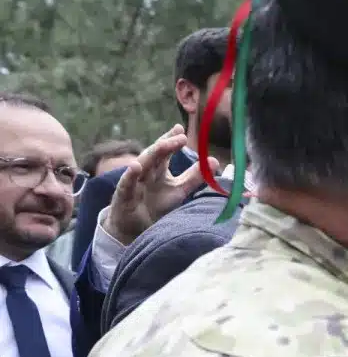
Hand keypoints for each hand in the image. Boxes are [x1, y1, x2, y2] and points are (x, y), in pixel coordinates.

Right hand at [103, 126, 207, 244]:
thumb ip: (195, 176)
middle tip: (180, 136)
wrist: (136, 227)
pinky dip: (130, 175)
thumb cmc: (156, 205)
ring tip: (163, 144)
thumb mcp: (179, 190)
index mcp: (158, 169)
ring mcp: (133, 182)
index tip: (181, 128)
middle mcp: (145, 172)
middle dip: (166, 144)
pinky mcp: (123, 196)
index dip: (172, 140)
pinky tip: (135, 166)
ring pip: (141, 165)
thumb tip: (214, 161)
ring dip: (151, 154)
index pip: (165, 151)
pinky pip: (126, 184)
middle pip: (154, 154)